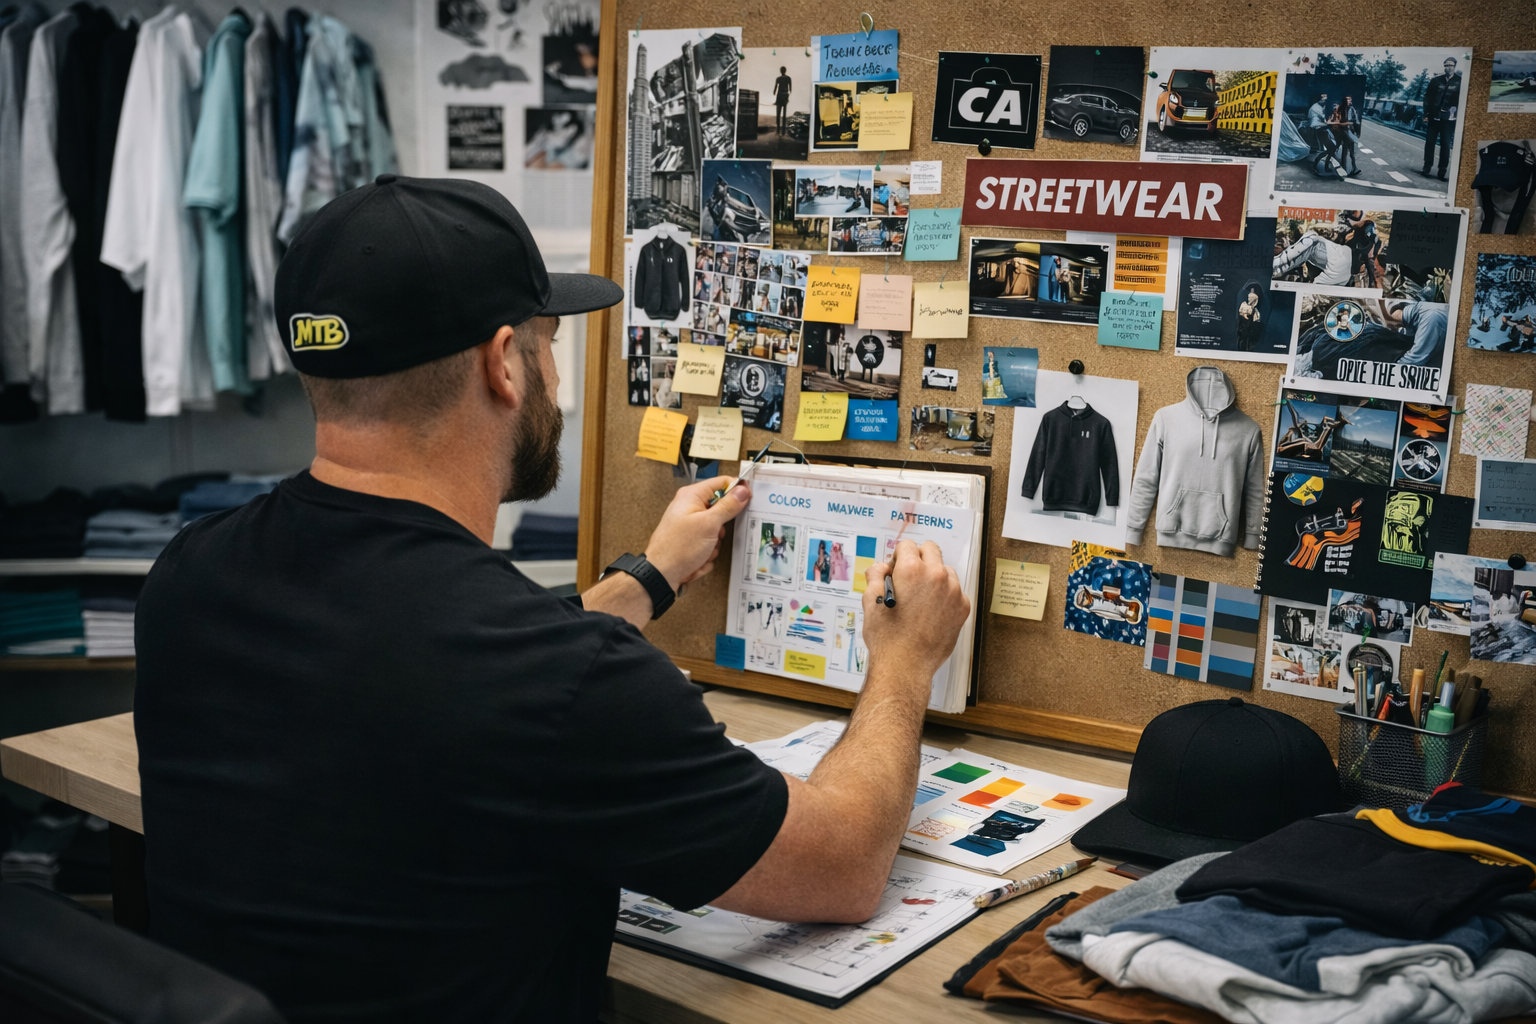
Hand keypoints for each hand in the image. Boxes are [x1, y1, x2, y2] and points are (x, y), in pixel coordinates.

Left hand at [645, 476, 749, 590]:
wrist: (661, 575)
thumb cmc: (678, 548)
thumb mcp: (709, 524)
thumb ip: (728, 506)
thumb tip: (742, 491)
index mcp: (692, 496)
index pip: (721, 483)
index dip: (737, 490)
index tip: (748, 499)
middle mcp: (689, 508)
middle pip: (720, 509)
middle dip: (722, 527)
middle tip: (716, 534)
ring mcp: (690, 526)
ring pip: (717, 531)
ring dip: (714, 545)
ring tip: (702, 550)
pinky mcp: (690, 541)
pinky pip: (709, 544)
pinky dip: (707, 554)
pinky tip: (697, 559)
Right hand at [860, 540, 970, 686]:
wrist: (906, 666)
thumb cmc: (887, 637)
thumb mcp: (870, 602)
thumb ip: (875, 576)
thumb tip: (882, 567)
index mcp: (911, 570)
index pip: (907, 546)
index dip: (897, 557)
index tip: (895, 570)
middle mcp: (936, 576)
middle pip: (930, 550)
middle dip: (918, 559)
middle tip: (908, 579)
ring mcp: (953, 591)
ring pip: (945, 570)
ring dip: (933, 576)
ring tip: (920, 598)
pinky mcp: (962, 607)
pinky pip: (955, 591)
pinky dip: (944, 595)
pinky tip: (931, 611)